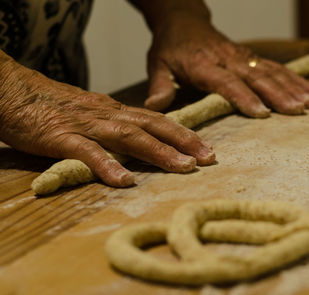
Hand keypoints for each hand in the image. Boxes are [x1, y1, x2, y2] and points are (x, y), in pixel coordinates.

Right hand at [0, 54, 214, 186]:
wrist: (13, 91)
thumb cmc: (52, 106)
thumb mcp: (92, 113)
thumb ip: (115, 126)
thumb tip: (140, 139)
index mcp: (115, 111)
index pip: (157, 121)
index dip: (183, 133)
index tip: (207, 149)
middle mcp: (108, 115)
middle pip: (153, 126)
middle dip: (184, 141)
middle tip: (209, 158)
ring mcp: (86, 126)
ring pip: (129, 137)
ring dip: (159, 152)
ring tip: (183, 167)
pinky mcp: (62, 137)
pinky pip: (87, 152)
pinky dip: (107, 166)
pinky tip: (124, 180)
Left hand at [144, 11, 308, 115]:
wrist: (183, 21)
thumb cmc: (171, 47)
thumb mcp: (158, 63)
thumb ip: (160, 85)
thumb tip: (155, 106)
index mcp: (204, 65)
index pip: (227, 82)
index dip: (244, 97)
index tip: (262, 113)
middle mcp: (227, 59)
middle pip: (256, 77)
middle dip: (279, 95)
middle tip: (298, 111)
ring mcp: (242, 57)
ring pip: (271, 71)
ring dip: (292, 87)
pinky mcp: (251, 57)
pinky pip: (276, 67)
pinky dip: (295, 79)